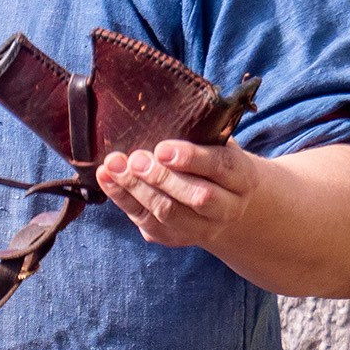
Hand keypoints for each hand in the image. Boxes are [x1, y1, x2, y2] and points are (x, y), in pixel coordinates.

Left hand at [96, 137, 260, 250]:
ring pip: (167, 213)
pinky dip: (122, 198)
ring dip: (136, 188)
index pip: (222, 167)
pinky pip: (145, 221)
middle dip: (162, 178)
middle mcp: (227, 208)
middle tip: (136, 158)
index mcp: (243, 178)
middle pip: (196, 197)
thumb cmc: (211, 160)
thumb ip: (198, 134)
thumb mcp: (216, 143)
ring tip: (114, 165)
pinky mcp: (173, 238)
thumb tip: (161, 111)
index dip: (192, 158)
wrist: (221, 201)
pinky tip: (107, 177)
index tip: (163, 148)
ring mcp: (201, 229)